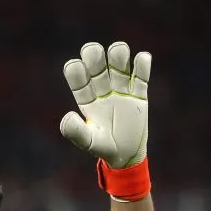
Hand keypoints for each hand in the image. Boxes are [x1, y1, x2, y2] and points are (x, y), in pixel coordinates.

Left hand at [59, 42, 150, 169]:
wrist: (126, 156)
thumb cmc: (104, 148)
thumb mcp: (89, 142)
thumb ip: (76, 132)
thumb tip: (67, 116)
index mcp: (86, 98)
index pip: (78, 77)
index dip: (76, 70)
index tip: (76, 67)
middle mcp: (102, 90)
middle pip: (96, 64)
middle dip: (94, 55)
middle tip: (95, 54)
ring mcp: (121, 90)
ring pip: (119, 64)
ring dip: (118, 54)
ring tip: (120, 54)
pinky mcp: (139, 94)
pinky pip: (141, 75)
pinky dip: (142, 64)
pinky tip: (142, 59)